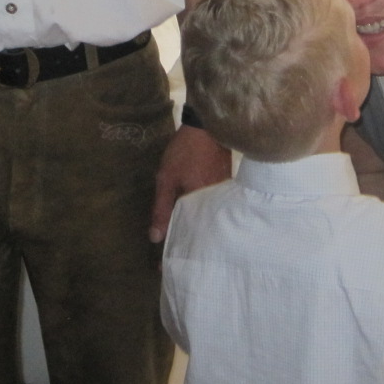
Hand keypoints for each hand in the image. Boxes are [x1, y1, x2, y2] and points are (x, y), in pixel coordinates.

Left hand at [150, 124, 230, 242]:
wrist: (206, 126)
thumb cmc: (185, 152)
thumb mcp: (166, 178)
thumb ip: (162, 208)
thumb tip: (155, 238)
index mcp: (202, 204)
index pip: (191, 233)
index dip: (179, 244)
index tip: (169, 257)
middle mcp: (217, 203)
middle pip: (203, 227)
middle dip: (191, 236)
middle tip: (178, 246)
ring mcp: (225, 193)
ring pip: (210, 215)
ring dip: (199, 222)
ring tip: (187, 231)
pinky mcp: (228, 184)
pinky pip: (216, 204)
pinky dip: (206, 209)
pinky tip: (199, 210)